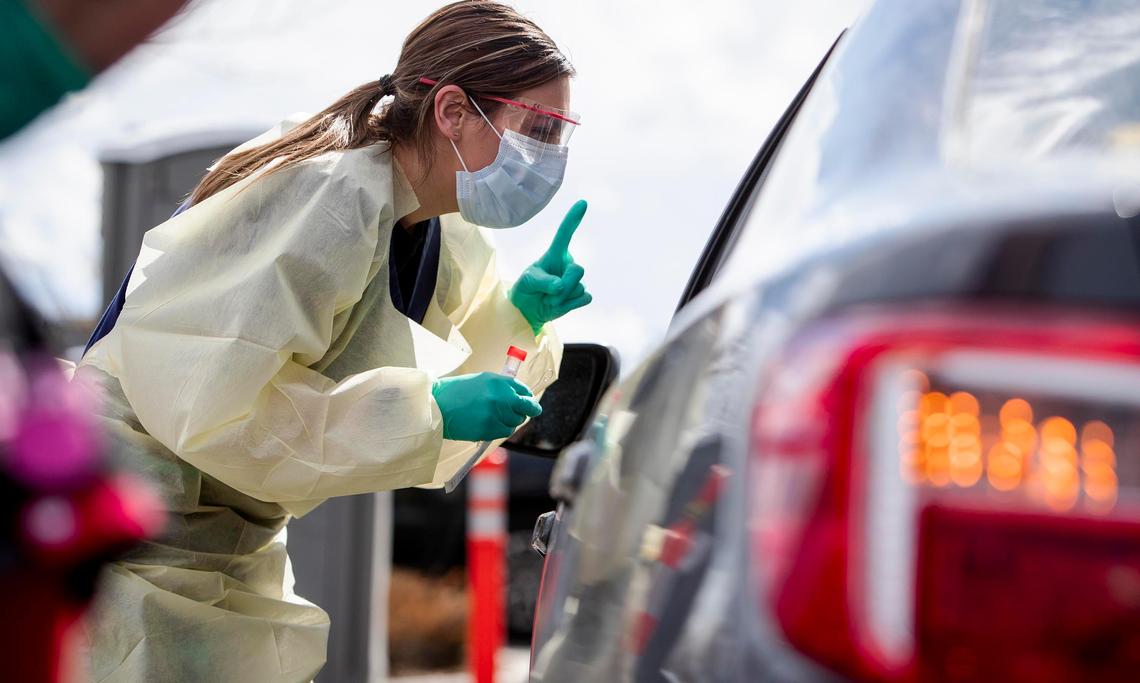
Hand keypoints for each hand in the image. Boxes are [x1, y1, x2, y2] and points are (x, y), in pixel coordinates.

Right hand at [432, 372, 542, 441]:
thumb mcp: (482, 380)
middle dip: (525, 410)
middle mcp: (500, 397)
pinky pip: (505, 431)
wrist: (436, 405)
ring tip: (495, 416)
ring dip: (510, 420)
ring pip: (516, 421)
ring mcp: (495, 415)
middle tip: (520, 412)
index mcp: (499, 382)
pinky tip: (490, 423)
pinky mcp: (489, 429)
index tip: (527, 401)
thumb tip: (520, 396)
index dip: (528, 398)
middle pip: (527, 408)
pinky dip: (501, 429)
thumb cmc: (456, 391)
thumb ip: (502, 387)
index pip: (525, 391)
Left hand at [509, 200, 592, 334]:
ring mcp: (576, 279)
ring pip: (579, 287)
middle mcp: (568, 264)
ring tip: (549, 298)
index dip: (573, 219)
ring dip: (561, 298)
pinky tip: (560, 304)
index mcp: (555, 254)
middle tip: (548, 293)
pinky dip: (570, 305)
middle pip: (578, 270)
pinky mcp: (581, 294)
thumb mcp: (528, 282)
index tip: (582, 203)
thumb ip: (543, 282)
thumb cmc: (527, 289)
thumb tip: (561, 287)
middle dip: (564, 285)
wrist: (528, 309)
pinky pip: (585, 298)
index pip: (565, 234)